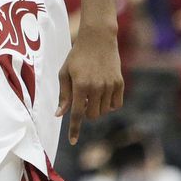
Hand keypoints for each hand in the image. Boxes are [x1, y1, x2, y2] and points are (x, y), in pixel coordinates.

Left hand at [57, 24, 123, 144]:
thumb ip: (63, 94)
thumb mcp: (65, 72)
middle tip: (82, 97)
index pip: (76, 113)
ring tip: (92, 90)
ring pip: (104, 111)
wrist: (98, 39)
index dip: (74, 129)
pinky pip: (116, 105)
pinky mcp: (120, 84)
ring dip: (97, 107)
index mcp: (80, 85)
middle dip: (86, 111)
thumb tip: (60, 114)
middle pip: (92, 115)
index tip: (72, 141)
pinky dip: (109, 103)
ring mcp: (110, 86)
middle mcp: (96, 87)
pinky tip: (104, 92)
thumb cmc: (77, 55)